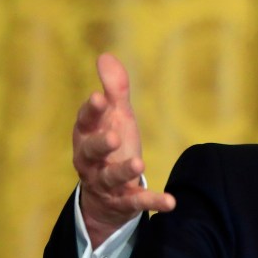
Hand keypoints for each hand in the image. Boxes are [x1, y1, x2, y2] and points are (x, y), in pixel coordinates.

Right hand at [72, 54, 174, 247]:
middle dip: (100, 144)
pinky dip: (154, 202)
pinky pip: (138, 202)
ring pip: (111, 178)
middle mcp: (91, 161)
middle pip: (90, 152)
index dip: (91, 111)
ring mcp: (107, 183)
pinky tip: (171, 202)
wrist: (104, 194)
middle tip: (114, 136)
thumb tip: (105, 56)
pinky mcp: (125, 201)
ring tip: (140, 165)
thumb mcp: (115, 117)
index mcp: (87, 136)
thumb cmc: (110, 146)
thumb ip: (113, 91)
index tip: (98, 97)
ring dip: (124, 171)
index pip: (85, 122)